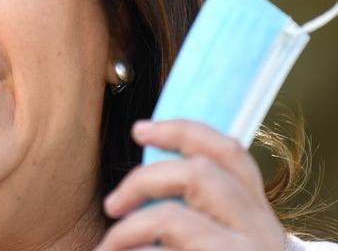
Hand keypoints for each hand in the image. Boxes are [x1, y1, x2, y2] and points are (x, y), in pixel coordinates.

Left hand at [95, 119, 286, 250]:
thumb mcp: (219, 234)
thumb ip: (194, 208)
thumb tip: (143, 181)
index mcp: (255, 211)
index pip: (229, 152)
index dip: (184, 131)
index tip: (140, 129)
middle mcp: (260, 229)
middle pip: (200, 172)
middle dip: (144, 178)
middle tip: (112, 202)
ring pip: (174, 217)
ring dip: (130, 228)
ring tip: (109, 246)